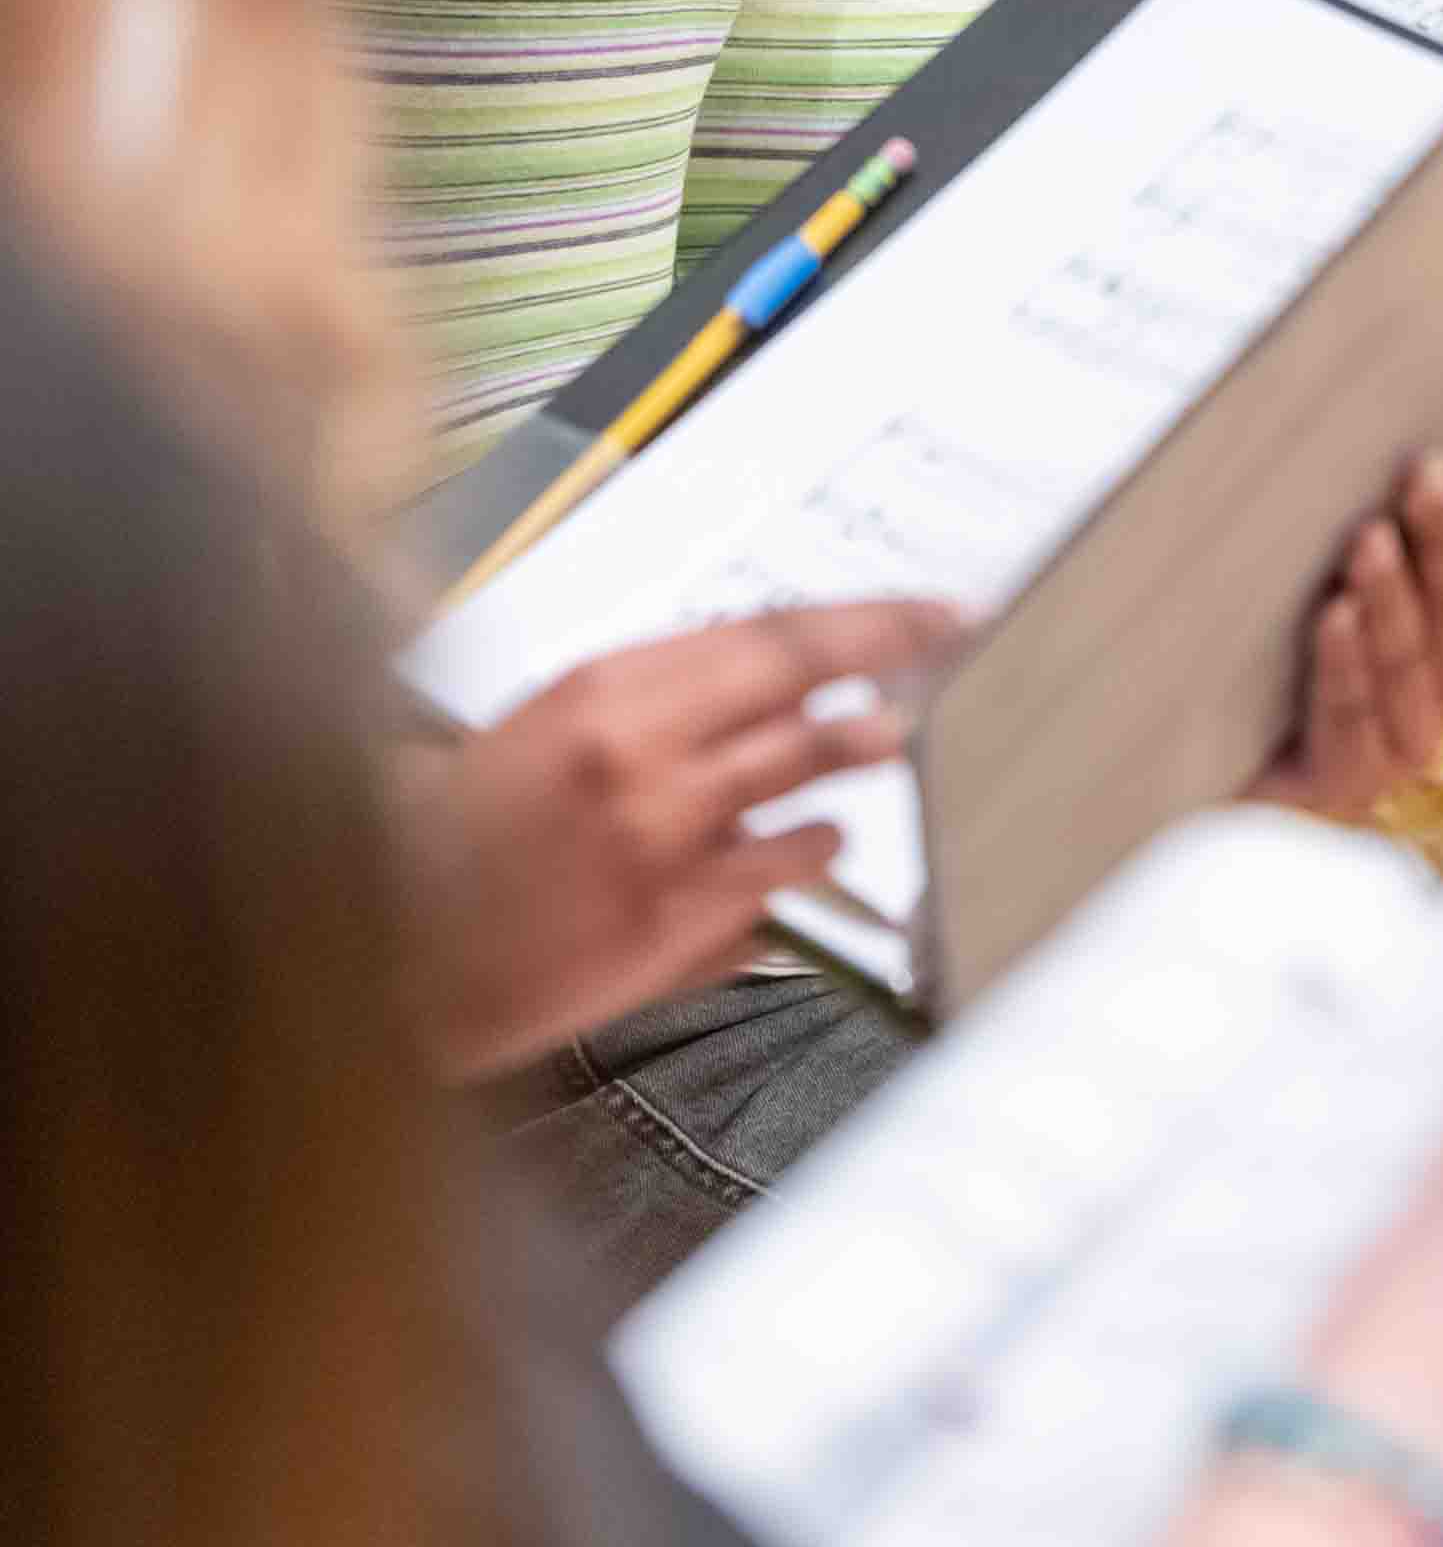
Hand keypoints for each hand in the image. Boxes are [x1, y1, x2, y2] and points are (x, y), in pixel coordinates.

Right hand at [394, 599, 963, 1076]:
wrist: (394, 935)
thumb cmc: (453, 828)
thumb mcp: (543, 722)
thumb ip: (651, 696)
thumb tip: (757, 673)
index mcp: (602, 688)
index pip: (768, 633)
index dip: (863, 620)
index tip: (925, 612)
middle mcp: (641, 752)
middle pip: (801, 688)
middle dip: (889, 663)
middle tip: (943, 652)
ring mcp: (663, 839)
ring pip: (800, 774)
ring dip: (856, 753)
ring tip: (885, 742)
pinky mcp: (671, 922)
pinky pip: (776, 874)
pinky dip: (809, 855)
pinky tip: (820, 846)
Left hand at [1251, 387, 1442, 821]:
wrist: (1203, 730)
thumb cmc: (1277, 597)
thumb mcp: (1328, 522)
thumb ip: (1370, 465)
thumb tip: (1385, 349)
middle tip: (1421, 468)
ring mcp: (1410, 729)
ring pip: (1418, 657)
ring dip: (1397, 597)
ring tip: (1364, 539)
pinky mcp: (1350, 780)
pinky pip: (1356, 722)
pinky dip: (1347, 667)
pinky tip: (1332, 618)